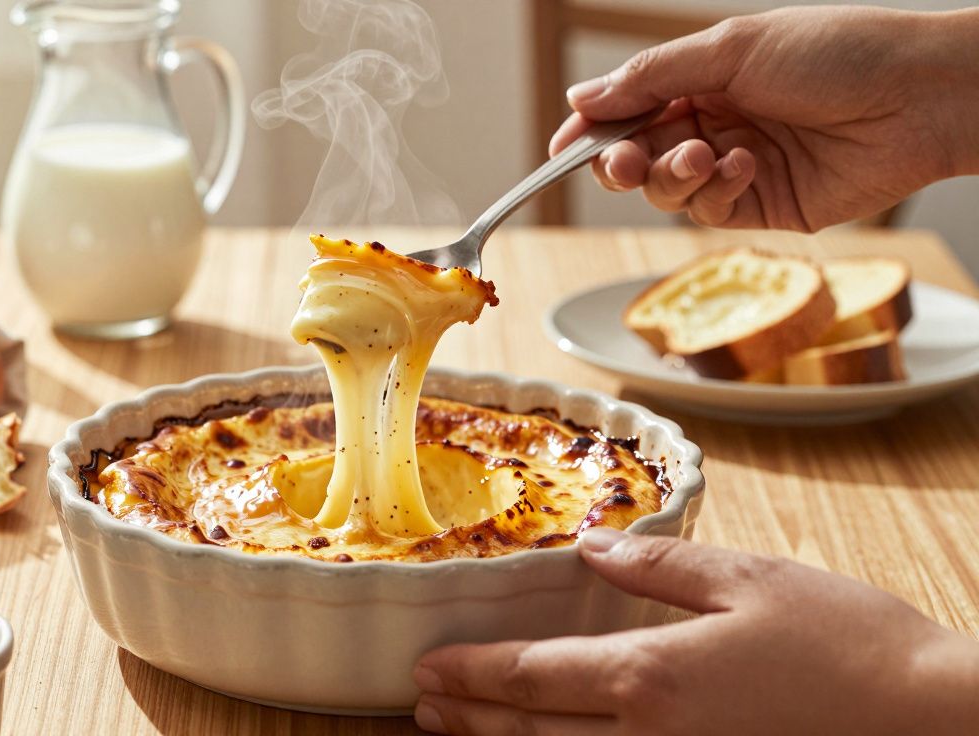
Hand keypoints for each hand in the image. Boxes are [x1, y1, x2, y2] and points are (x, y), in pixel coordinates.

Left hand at [413, 528, 978, 734]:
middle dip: (469, 718)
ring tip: (456, 732)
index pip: (532, 675)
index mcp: (652, 678)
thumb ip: (658, 567)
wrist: (933, 723)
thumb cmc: (849, 646)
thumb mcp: (751, 581)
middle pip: (530, 734)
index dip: (472, 672)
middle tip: (423, 702)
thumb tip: (589, 547)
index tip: (427, 667)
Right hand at [549, 6, 978, 230]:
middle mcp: (714, 122)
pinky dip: (714, 193)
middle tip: (622, 161)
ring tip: (705, 154)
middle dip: (621, 161)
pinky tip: (744, 167)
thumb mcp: (731, 49)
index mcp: (702, 77)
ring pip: (665, 189)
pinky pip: (708, 211)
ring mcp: (734, 167)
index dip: (591, 130)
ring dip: (672, 175)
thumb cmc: (838, 52)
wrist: (919, 98)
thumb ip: (652, 78)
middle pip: (635, 156)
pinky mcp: (761, 206)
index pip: (627, 109)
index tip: (562, 149)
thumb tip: (581, 98)